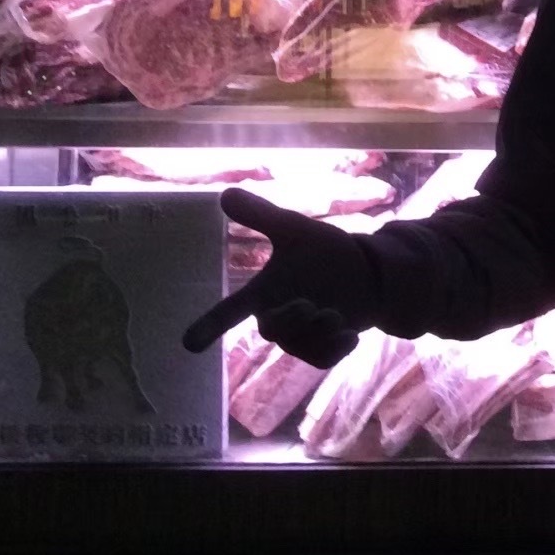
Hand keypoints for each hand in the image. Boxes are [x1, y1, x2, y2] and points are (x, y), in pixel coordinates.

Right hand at [181, 189, 380, 366]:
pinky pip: (322, 361)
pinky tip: (350, 334)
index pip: (229, 311)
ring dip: (320, 330)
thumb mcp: (295, 230)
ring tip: (336, 314)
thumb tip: (225, 193)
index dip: (209, 326)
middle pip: (272, 331)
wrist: (366, 273)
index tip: (188, 343)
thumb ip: (261, 216)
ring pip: (299, 347)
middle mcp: (276, 319)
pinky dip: (337, 348)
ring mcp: (300, 338)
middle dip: (293, 317)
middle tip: (313, 304)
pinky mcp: (323, 351)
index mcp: (263, 293)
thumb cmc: (324, 252)